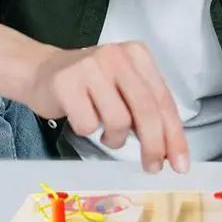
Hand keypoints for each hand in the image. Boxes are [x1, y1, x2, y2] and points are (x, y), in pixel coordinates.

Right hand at [24, 41, 187, 173]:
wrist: (41, 71)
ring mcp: (90, 67)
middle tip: (153, 167)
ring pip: (118, 120)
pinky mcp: (66, 82)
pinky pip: (88, 124)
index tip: (181, 164)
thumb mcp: (124, 88)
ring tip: (105, 133)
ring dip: (115, 138)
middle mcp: (117, 56)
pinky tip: (82, 118)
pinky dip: (87, 131)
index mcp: (137, 54)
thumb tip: (171, 150)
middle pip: (146, 110)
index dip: (175, 135)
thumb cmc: (89, 85)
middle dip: (154, 145)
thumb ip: (147, 110)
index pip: (163, 100)